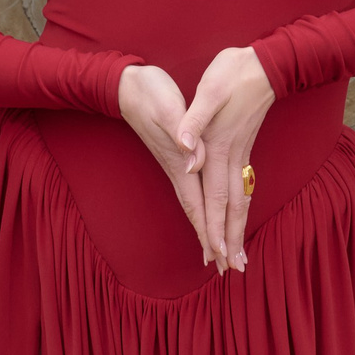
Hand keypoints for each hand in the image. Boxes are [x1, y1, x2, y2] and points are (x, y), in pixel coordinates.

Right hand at [117, 64, 213, 266]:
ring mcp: (177, 164)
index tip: (221, 257)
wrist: (128, 85)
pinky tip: (206, 215)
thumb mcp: (168, 109)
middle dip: (212, 241)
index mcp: (181, 161)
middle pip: (198, 213)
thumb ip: (183, 134)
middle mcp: (180, 168)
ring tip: (218, 253)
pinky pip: (194, 191)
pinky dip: (203, 209)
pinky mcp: (178, 155)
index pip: (199, 204)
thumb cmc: (150, 93)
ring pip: (196, 204)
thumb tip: (193, 160)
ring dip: (207, 229)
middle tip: (226, 270)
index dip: (210, 230)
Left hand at [177, 46, 275, 271]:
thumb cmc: (233, 72)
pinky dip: (242, 207)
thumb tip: (186, 151)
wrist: (267, 62)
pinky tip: (242, 216)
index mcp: (217, 145)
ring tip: (240, 254)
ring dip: (239, 227)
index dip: (215, 225)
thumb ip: (194, 122)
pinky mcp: (245, 147)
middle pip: (232, 205)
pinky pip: (244, 186)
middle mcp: (231, 155)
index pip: (215, 195)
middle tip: (233, 270)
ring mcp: (241, 153)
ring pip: (241, 198)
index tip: (217, 255)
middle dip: (231, 239)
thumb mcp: (209, 90)